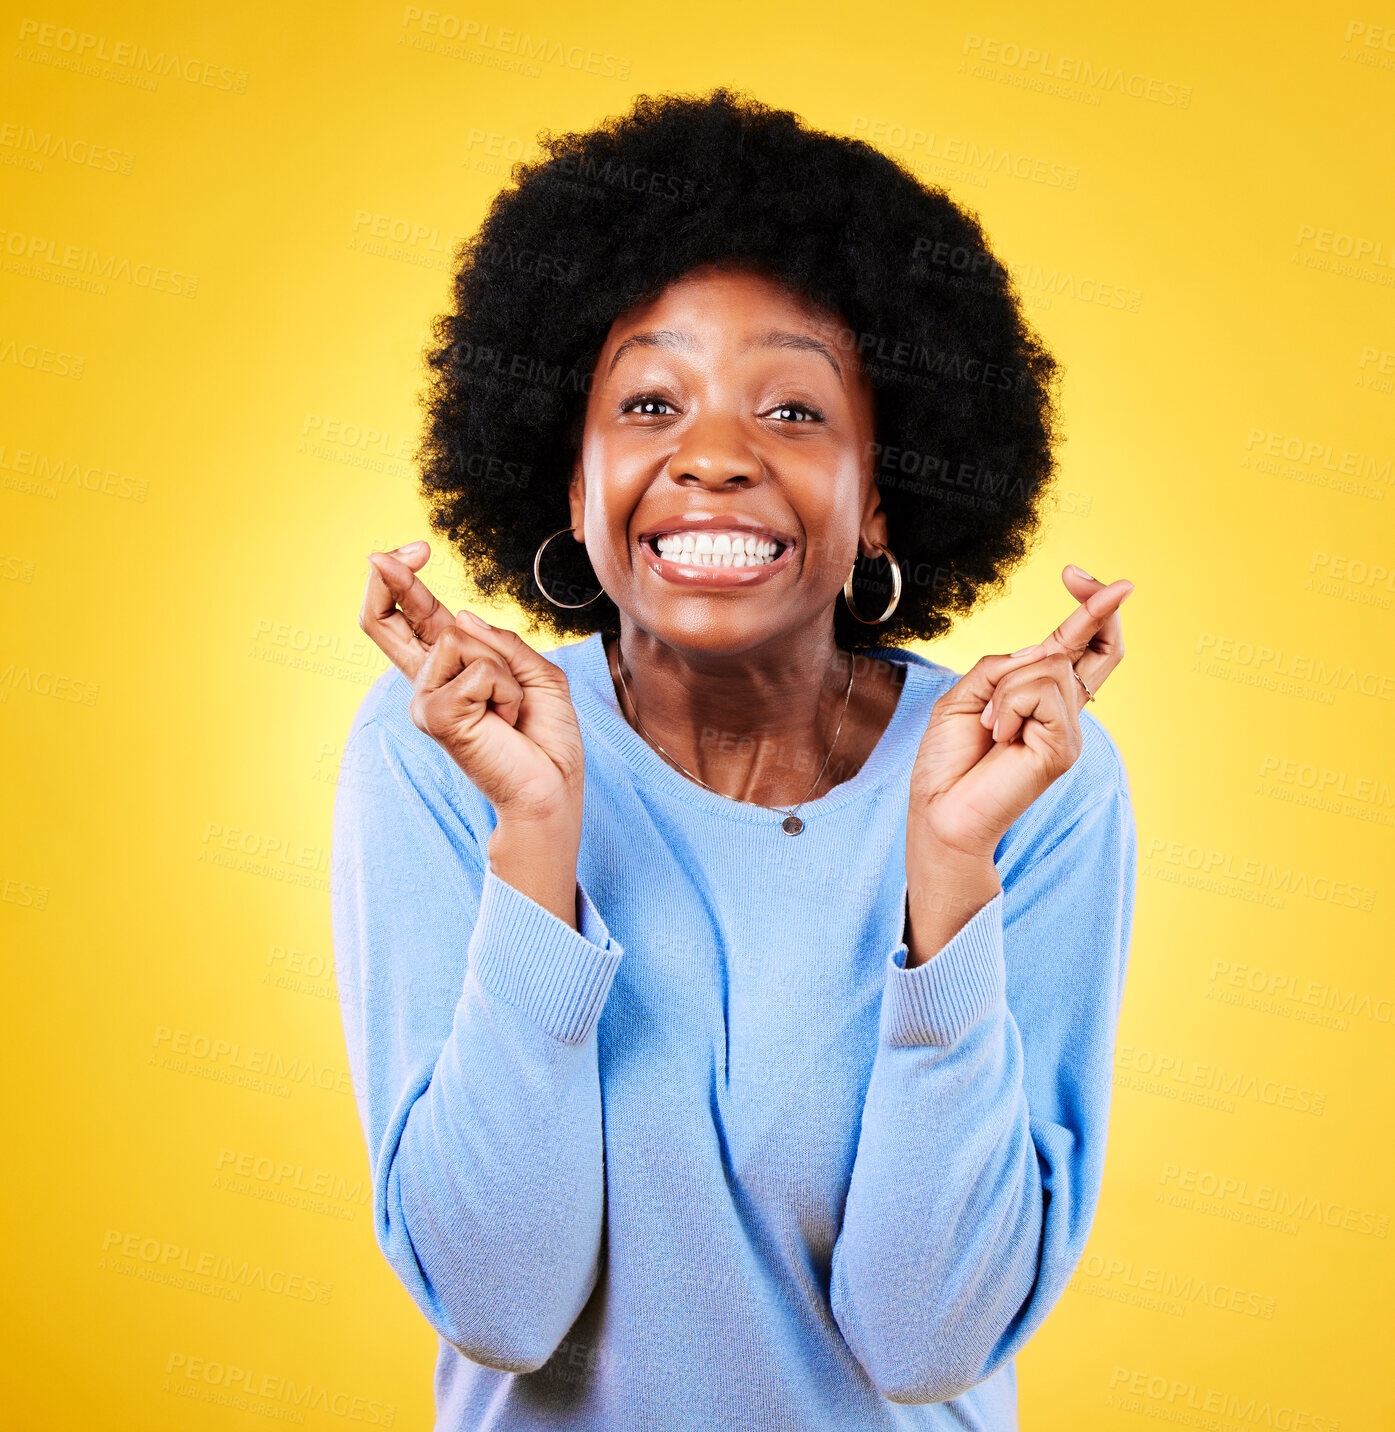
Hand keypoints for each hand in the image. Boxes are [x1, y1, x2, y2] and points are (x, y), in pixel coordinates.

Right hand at [360, 541, 585, 825]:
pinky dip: (508, 689)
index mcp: (448, 674)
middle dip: (391, 580)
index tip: (413, 550)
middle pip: (383, 621)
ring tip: (511, 708)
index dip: (404, 583)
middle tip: (389, 553)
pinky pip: (480, 670)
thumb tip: (462, 617)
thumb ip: (502, 644)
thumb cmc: (546, 740)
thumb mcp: (536, 675)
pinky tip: (506, 721)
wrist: (553, 789)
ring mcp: (426, 701)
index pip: (411, 621)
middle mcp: (427, 685)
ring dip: (504, 667)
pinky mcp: (436, 716)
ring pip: (460, 638)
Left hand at [908, 564, 1132, 859]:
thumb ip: (1001, 667)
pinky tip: (999, 735)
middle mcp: (1063, 713)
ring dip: (1006, 688)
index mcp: (1040, 699)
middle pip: (1101, 649)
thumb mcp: (965, 696)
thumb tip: (1044, 650)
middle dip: (1095, 607)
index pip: (1078, 648)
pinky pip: (1041, 694)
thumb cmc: (948, 761)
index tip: (1078, 575)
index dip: (1087, 610)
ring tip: (990, 726)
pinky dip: (1009, 705)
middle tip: (1079, 575)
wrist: (938, 811)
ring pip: (1050, 668)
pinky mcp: (1064, 748)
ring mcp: (1068, 731)